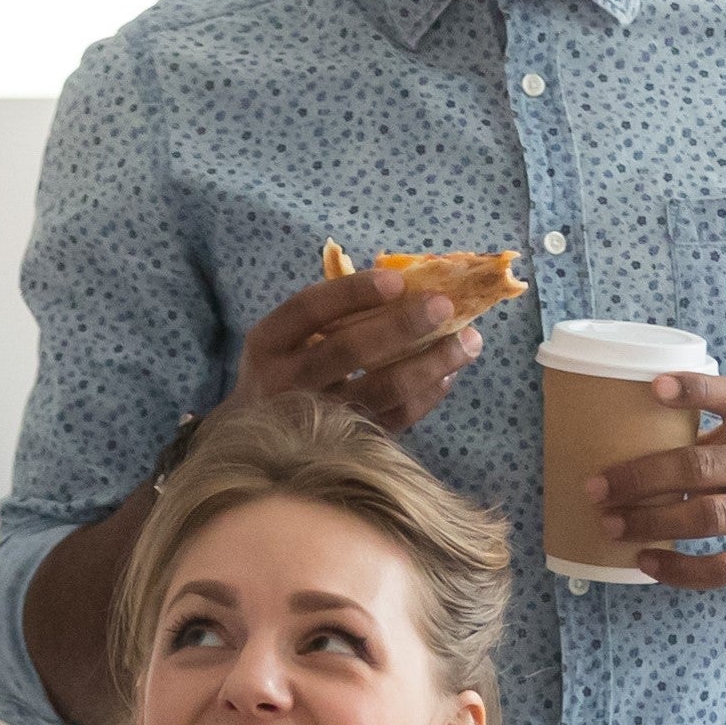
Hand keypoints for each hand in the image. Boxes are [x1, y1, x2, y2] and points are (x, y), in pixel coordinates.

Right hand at [230, 271, 486, 434]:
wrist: (257, 442)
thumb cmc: (288, 370)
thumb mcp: (289, 338)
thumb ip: (332, 314)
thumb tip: (410, 283)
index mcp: (268, 344)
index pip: (309, 309)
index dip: (353, 292)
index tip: (397, 280)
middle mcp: (285, 383)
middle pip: (348, 350)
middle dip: (402, 325)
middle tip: (445, 306)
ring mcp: (317, 420)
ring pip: (381, 390)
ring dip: (431, 363)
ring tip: (468, 342)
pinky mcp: (347, 445)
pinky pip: (396, 418)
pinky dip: (428, 395)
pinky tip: (448, 374)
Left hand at [591, 375, 725, 606]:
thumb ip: (708, 442)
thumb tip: (622, 438)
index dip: (696, 389)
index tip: (653, 387)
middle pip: (701, 466)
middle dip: (641, 476)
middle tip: (596, 487)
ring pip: (706, 516)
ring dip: (650, 521)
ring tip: (610, 525)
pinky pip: (719, 568)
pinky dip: (677, 568)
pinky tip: (645, 562)